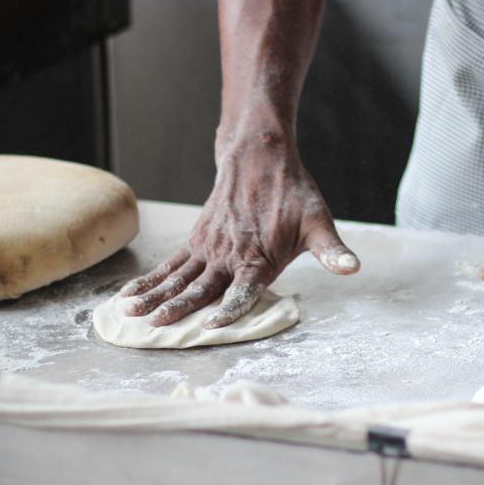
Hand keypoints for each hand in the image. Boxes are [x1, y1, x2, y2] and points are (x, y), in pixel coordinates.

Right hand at [118, 141, 358, 328]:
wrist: (260, 157)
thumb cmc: (293, 194)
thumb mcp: (319, 222)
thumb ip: (332, 251)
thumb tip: (353, 267)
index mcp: (260, 258)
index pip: (243, 289)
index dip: (230, 307)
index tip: (212, 324)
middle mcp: (230, 256)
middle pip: (201, 287)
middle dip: (177, 308)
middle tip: (156, 326)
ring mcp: (209, 248)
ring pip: (178, 277)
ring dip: (154, 296)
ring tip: (131, 314)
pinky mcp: (196, 241)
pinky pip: (170, 264)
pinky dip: (149, 280)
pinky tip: (130, 296)